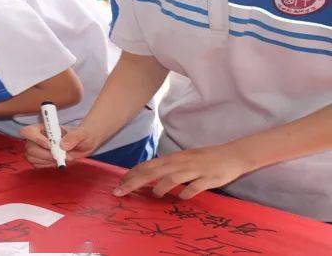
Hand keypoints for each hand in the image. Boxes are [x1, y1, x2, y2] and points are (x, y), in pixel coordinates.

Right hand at [20, 124, 102, 167]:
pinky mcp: (39, 158)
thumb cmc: (83, 135)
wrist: (84, 144)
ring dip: (46, 160)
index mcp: (44, 127)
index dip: (35, 139)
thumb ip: (74, 136)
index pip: (28, 131)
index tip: (50, 145)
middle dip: (45, 154)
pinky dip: (46, 165)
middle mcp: (37, 138)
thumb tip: (63, 145)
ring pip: (31, 157)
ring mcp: (37, 148)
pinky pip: (36, 164)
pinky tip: (56, 161)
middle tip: (60, 156)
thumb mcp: (82, 134)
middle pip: (29, 147)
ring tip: (61, 158)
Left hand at [114, 145, 252, 199]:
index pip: (147, 166)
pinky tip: (181, 197)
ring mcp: (194, 170)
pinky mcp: (208, 178)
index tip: (119, 184)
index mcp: (172, 158)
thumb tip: (148, 175)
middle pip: (153, 172)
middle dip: (134, 182)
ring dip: (161, 186)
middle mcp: (180, 163)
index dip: (132, 174)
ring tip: (155, 195)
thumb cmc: (204, 159)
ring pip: (172, 177)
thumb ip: (166, 167)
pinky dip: (186, 192)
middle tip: (120, 192)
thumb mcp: (182, 159)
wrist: (232, 155)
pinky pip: (195, 186)